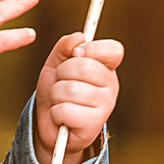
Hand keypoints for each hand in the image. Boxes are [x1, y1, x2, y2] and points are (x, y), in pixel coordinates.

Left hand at [33, 33, 121, 163]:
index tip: (76, 53)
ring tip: (60, 101)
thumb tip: (77, 38)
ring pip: (70, 89)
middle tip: (61, 83)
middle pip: (84, 66)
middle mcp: (111, 87)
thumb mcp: (56, 64)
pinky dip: (56, 113)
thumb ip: (65, 47)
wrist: (50, 126)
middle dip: (61, 73)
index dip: (92, 48)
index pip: (114, 50)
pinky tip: (62, 117)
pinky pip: (66, 110)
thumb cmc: (57, 92)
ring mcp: (105, 107)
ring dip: (56, 95)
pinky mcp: (93, 125)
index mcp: (106, 69)